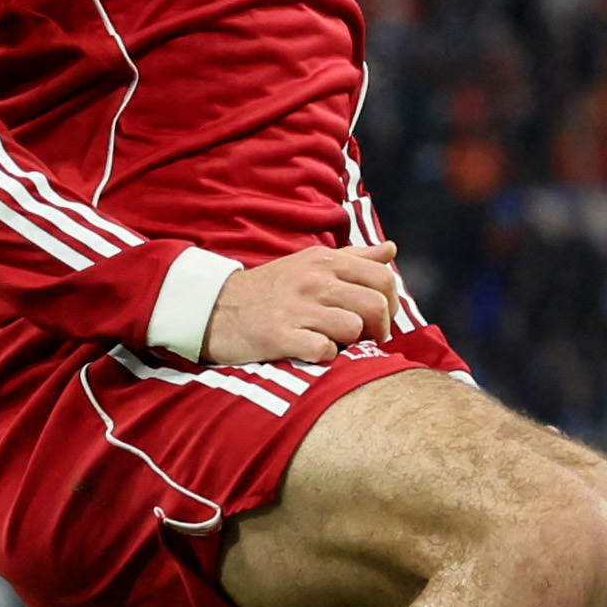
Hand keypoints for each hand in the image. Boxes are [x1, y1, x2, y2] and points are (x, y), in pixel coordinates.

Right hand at [203, 243, 402, 364]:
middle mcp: (313, 280)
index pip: (383, 277)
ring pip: (353, 328)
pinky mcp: (280, 336)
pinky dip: (324, 357)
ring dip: (350, 343)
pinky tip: (312, 352)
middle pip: (375, 305)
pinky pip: (324, 350)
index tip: (381, 319)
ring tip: (334, 342)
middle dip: (379, 329)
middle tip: (367, 340)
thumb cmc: (269, 290)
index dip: (392, 304)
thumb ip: (353, 258)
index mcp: (324, 261)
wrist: (214, 308)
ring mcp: (296, 307)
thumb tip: (390, 249)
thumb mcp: (309, 263)